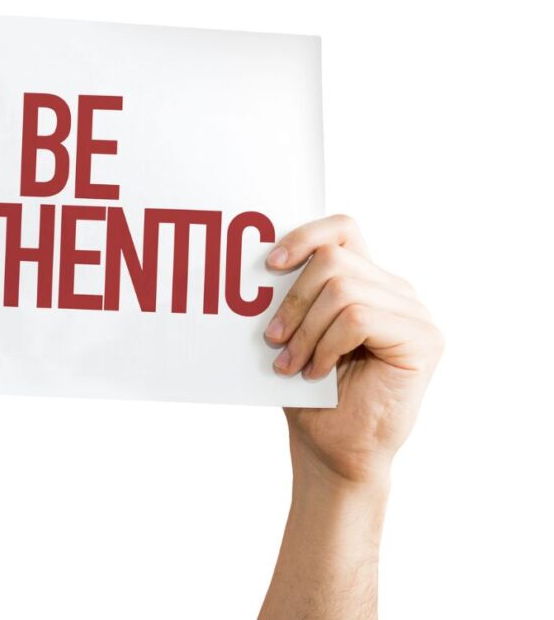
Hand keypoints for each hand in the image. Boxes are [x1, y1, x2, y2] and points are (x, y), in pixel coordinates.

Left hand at [263, 215, 443, 486]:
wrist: (335, 452)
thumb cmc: (311, 395)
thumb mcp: (294, 334)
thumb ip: (293, 295)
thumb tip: (258, 259)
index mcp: (367, 282)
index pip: (342, 229)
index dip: (304, 236)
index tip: (270, 265)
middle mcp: (396, 291)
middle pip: (333, 261)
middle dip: (292, 301)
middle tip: (273, 339)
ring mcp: (414, 314)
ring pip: (343, 290)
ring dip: (306, 330)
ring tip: (292, 363)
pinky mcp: (423, 340)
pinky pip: (359, 318)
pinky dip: (327, 345)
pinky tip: (318, 372)